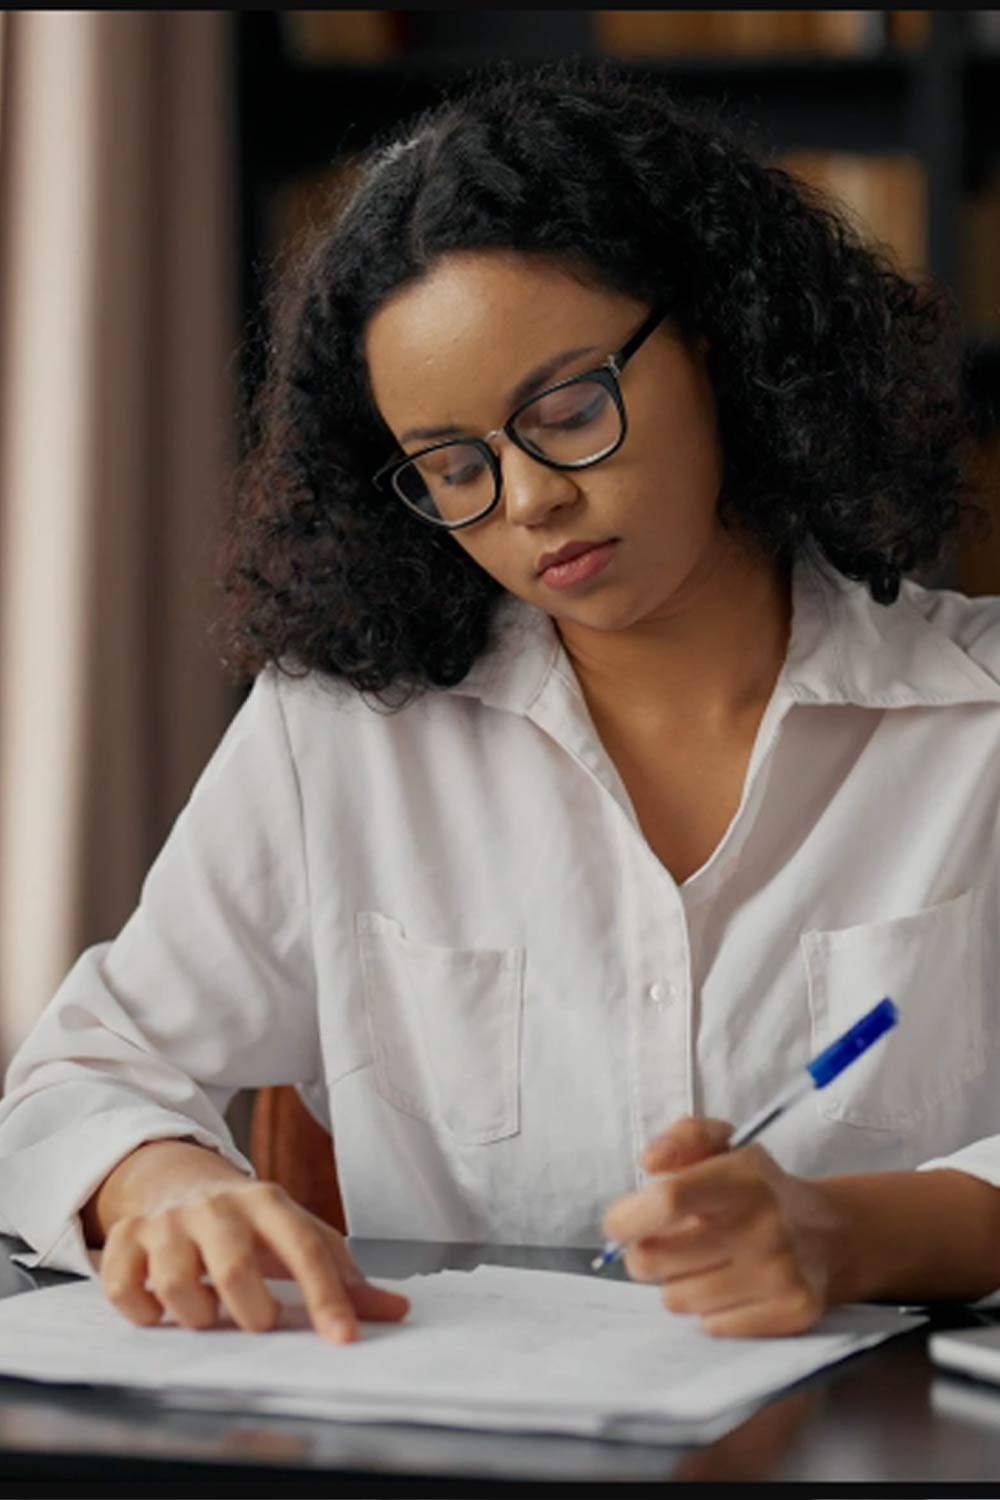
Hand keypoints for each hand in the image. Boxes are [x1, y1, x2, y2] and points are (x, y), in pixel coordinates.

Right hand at [98, 1178, 409, 1341]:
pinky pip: (125, 1288)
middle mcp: (217, 1207)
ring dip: (198, 1318)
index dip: (326, 1297)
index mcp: (268, 1202)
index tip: (344, 1339)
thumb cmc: (248, 1219)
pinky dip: (143, 1311)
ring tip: (210, 1312)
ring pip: (177, 1285)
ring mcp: (167, 1221)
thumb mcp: (296, 1232)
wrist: (176, 1176)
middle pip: (234, 1270)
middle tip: (258, 1321)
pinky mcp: (127, 1238)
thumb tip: (397, 1310)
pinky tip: (161, 1308)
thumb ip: (344, 1275)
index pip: (304, 1249)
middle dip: (251, 1313)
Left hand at [601, 1116, 843, 1336]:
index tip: (620, 1223)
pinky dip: (710, 1310)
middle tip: (660, 1243)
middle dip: (644, 1253)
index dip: (628, 1217)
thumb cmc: (756, 1186)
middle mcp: (765, 1227)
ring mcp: (781, 1275)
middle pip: (656, 1260)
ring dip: (678, 1282)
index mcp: (743, 1178)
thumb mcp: (723, 1143)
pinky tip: (731, 1286)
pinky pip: (711, 1326)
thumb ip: (681, 1139)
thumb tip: (648, 1163)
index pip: (669, 1201)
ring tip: (703, 1262)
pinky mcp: (793, 1314)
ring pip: (677, 1298)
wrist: (829, 1232)